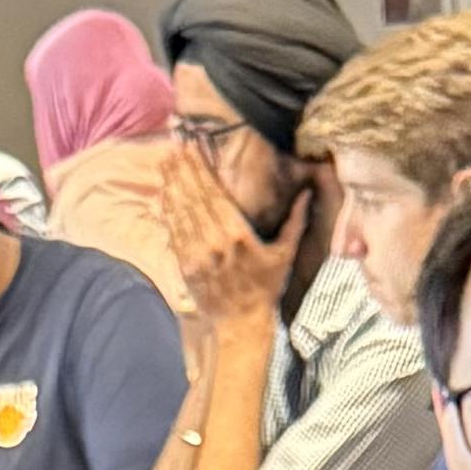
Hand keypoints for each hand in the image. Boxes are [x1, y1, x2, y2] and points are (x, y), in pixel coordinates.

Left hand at [167, 137, 307, 329]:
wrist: (239, 323)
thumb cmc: (265, 288)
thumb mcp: (284, 254)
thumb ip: (295, 221)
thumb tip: (308, 191)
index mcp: (237, 235)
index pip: (213, 194)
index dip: (200, 170)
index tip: (191, 149)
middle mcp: (214, 242)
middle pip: (194, 198)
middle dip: (182, 171)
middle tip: (172, 146)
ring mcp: (196, 254)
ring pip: (180, 212)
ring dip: (171, 185)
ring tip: (164, 163)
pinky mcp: (185, 265)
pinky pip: (174, 232)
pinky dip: (167, 211)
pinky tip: (163, 194)